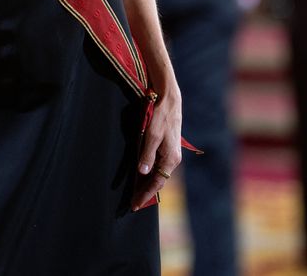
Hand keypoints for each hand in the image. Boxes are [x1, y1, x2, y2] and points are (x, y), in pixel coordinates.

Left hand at [132, 83, 182, 210]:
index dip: (145, 194)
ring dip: (148, 183)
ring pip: (159, 174)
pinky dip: (150, 173)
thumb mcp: (152, 135)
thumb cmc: (161, 116)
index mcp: (171, 159)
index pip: (157, 183)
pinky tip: (143, 175)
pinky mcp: (167, 147)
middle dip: (146, 192)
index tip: (135, 205)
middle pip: (159, 181)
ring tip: (136, 193)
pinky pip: (158, 165)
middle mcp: (173, 159)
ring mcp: (171, 153)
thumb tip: (142, 172)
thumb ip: (147, 154)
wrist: (169, 100)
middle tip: (133, 203)